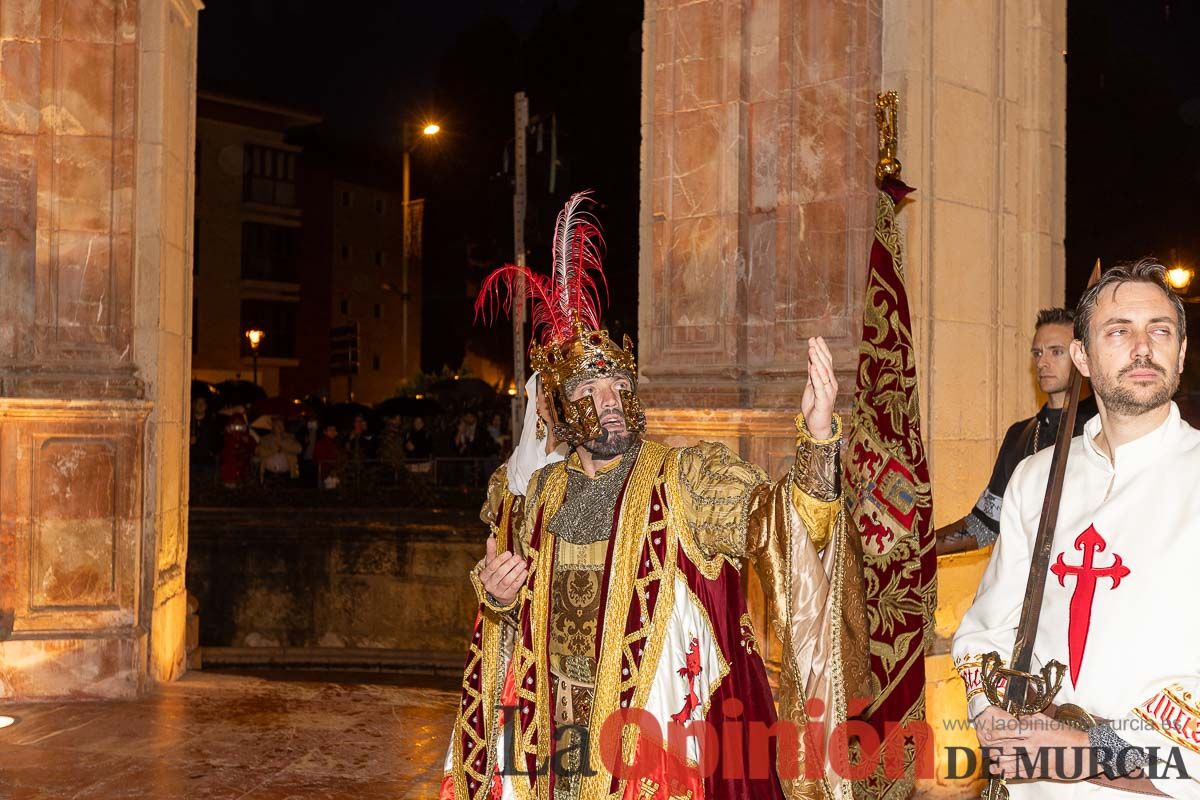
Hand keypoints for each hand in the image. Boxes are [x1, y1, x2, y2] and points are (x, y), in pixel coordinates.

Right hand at [479, 535, 526, 606]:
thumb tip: (490, 537)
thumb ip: (491, 551)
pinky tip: (525, 571)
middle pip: (500, 573)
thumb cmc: (496, 574)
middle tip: (518, 557)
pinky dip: (520, 578)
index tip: (509, 553)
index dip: (501, 559)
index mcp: (484, 575)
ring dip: (516, 571)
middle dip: (510, 564)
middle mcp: (489, 585)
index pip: (491, 567)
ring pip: (507, 581)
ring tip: (523, 563)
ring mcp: (498, 592)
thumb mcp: (491, 563)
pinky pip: (514, 587)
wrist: (500, 593)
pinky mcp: (507, 596)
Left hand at [801, 337, 836, 439]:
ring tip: (812, 349)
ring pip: (823, 373)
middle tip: (813, 339)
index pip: (827, 362)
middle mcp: (831, 384)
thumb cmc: (815, 406)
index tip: (817, 338)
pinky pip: (819, 386)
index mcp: (829, 380)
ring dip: (817, 360)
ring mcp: (829, 392)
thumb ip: (812, 374)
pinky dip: (816, 375)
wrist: (817, 425)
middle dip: (819, 351)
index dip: (822, 349)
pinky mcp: (824, 400)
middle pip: (826, 364)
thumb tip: (811, 360)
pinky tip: (813, 366)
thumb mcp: (811, 387)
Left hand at [976, 708, 1090, 780]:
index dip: (997, 733)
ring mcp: (1037, 759)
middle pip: (1008, 747)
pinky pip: (1023, 773)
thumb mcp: (1048, 721)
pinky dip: (1012, 773)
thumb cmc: (1067, 734)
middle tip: (984, 749)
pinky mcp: (1042, 770)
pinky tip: (1004, 774)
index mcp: (1034, 731)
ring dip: (1001, 763)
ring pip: (1013, 762)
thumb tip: (1018, 717)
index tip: (988, 735)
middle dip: (995, 749)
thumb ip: (1031, 718)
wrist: (1086, 751)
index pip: (1010, 731)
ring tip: (991, 764)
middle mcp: (1033, 745)